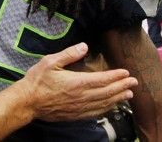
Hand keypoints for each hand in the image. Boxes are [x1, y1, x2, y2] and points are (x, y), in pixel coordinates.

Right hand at [18, 43, 137, 121]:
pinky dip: (107, 109)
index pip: (102, 79)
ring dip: (117, 98)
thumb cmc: (37, 80)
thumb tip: (85, 46)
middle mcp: (82, 96)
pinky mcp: (76, 115)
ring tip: (128, 94)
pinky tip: (111, 106)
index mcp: (77, 82)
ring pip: (104, 104)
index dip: (116, 76)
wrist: (28, 102)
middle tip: (134, 83)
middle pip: (107, 92)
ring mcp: (79, 108)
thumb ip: (69, 54)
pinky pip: (96, 113)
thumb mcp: (50, 61)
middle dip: (122, 86)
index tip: (126, 73)